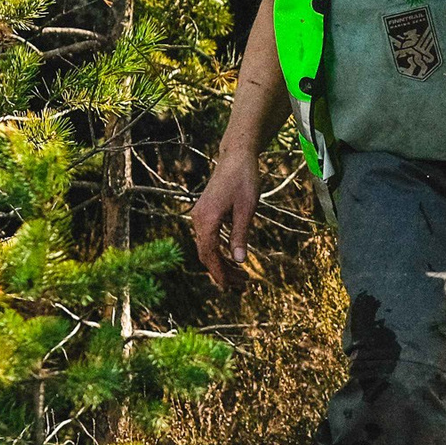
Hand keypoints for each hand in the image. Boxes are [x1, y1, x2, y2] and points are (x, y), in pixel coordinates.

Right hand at [192, 149, 260, 287]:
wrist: (236, 157)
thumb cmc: (244, 179)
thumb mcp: (246, 209)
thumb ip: (240, 235)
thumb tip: (239, 262)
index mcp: (207, 219)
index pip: (210, 254)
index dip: (220, 273)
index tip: (231, 287)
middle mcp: (198, 219)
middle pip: (206, 254)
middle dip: (222, 273)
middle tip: (241, 287)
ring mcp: (199, 216)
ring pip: (206, 248)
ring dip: (221, 264)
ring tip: (240, 277)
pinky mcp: (204, 213)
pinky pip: (208, 239)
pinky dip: (219, 252)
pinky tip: (232, 259)